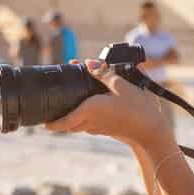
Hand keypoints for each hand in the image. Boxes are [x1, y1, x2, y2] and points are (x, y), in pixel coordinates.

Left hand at [44, 59, 171, 148]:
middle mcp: (90, 122)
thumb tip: (88, 63)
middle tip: (52, 109)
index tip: (42, 122)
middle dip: (59, 118)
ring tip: (70, 105)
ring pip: (78, 126)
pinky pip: (88, 125)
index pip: (62, 122)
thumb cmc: (138, 109)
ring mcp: (98, 128)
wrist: (152, 131)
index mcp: (89, 110)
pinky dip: (83, 118)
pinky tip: (90, 108)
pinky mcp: (106, 130)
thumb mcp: (122, 85)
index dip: (51, 124)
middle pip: (68, 124)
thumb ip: (103, 73)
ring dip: (71, 118)